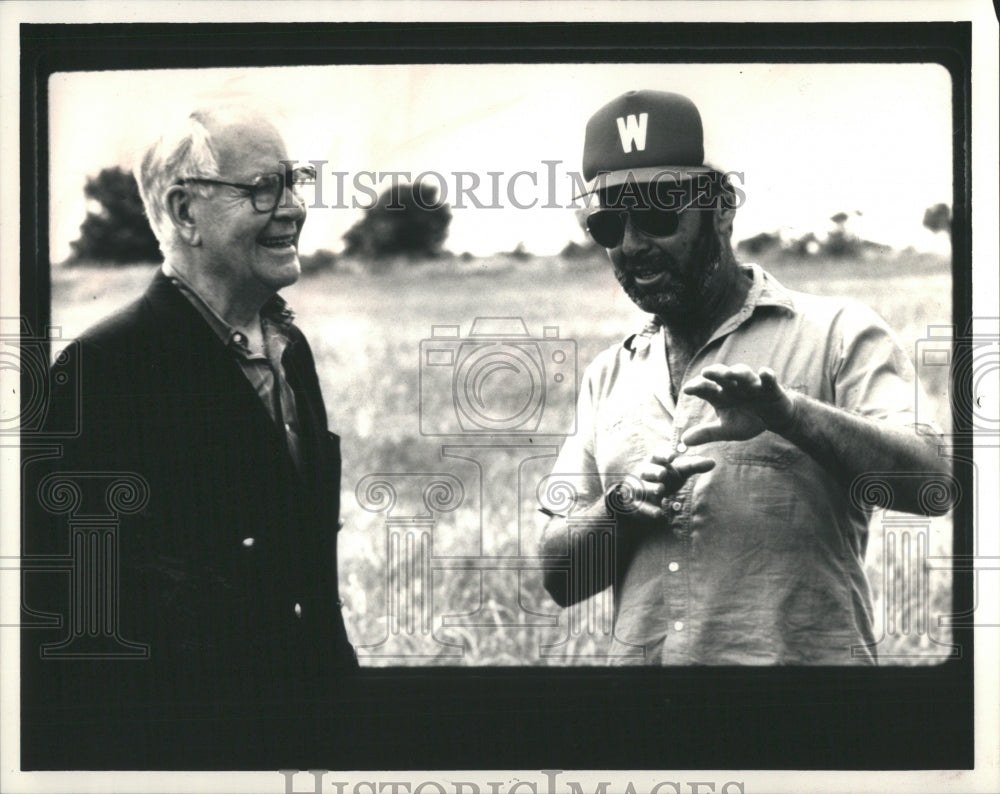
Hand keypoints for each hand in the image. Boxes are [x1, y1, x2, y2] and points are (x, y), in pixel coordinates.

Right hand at [609, 451, 714, 519]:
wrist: (642, 495)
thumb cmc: (665, 479)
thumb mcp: (678, 471)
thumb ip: (694, 466)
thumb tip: (713, 462)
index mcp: (654, 461)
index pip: (657, 454)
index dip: (663, 454)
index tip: (672, 456)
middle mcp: (643, 473)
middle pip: (646, 470)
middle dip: (654, 471)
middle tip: (662, 474)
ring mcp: (637, 488)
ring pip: (641, 488)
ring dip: (650, 489)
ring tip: (660, 490)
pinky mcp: (635, 504)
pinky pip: (640, 506)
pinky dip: (648, 510)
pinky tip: (658, 513)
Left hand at [680, 364, 795, 446]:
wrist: (773, 419)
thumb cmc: (747, 421)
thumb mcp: (726, 430)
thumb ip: (707, 433)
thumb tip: (684, 441)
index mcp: (720, 395)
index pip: (705, 388)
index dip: (696, 387)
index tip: (687, 389)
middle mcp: (734, 386)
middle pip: (722, 376)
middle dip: (715, 373)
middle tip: (706, 372)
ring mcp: (752, 385)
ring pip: (744, 374)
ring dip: (738, 372)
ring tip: (731, 373)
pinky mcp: (770, 388)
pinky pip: (769, 380)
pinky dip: (767, 376)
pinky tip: (765, 372)